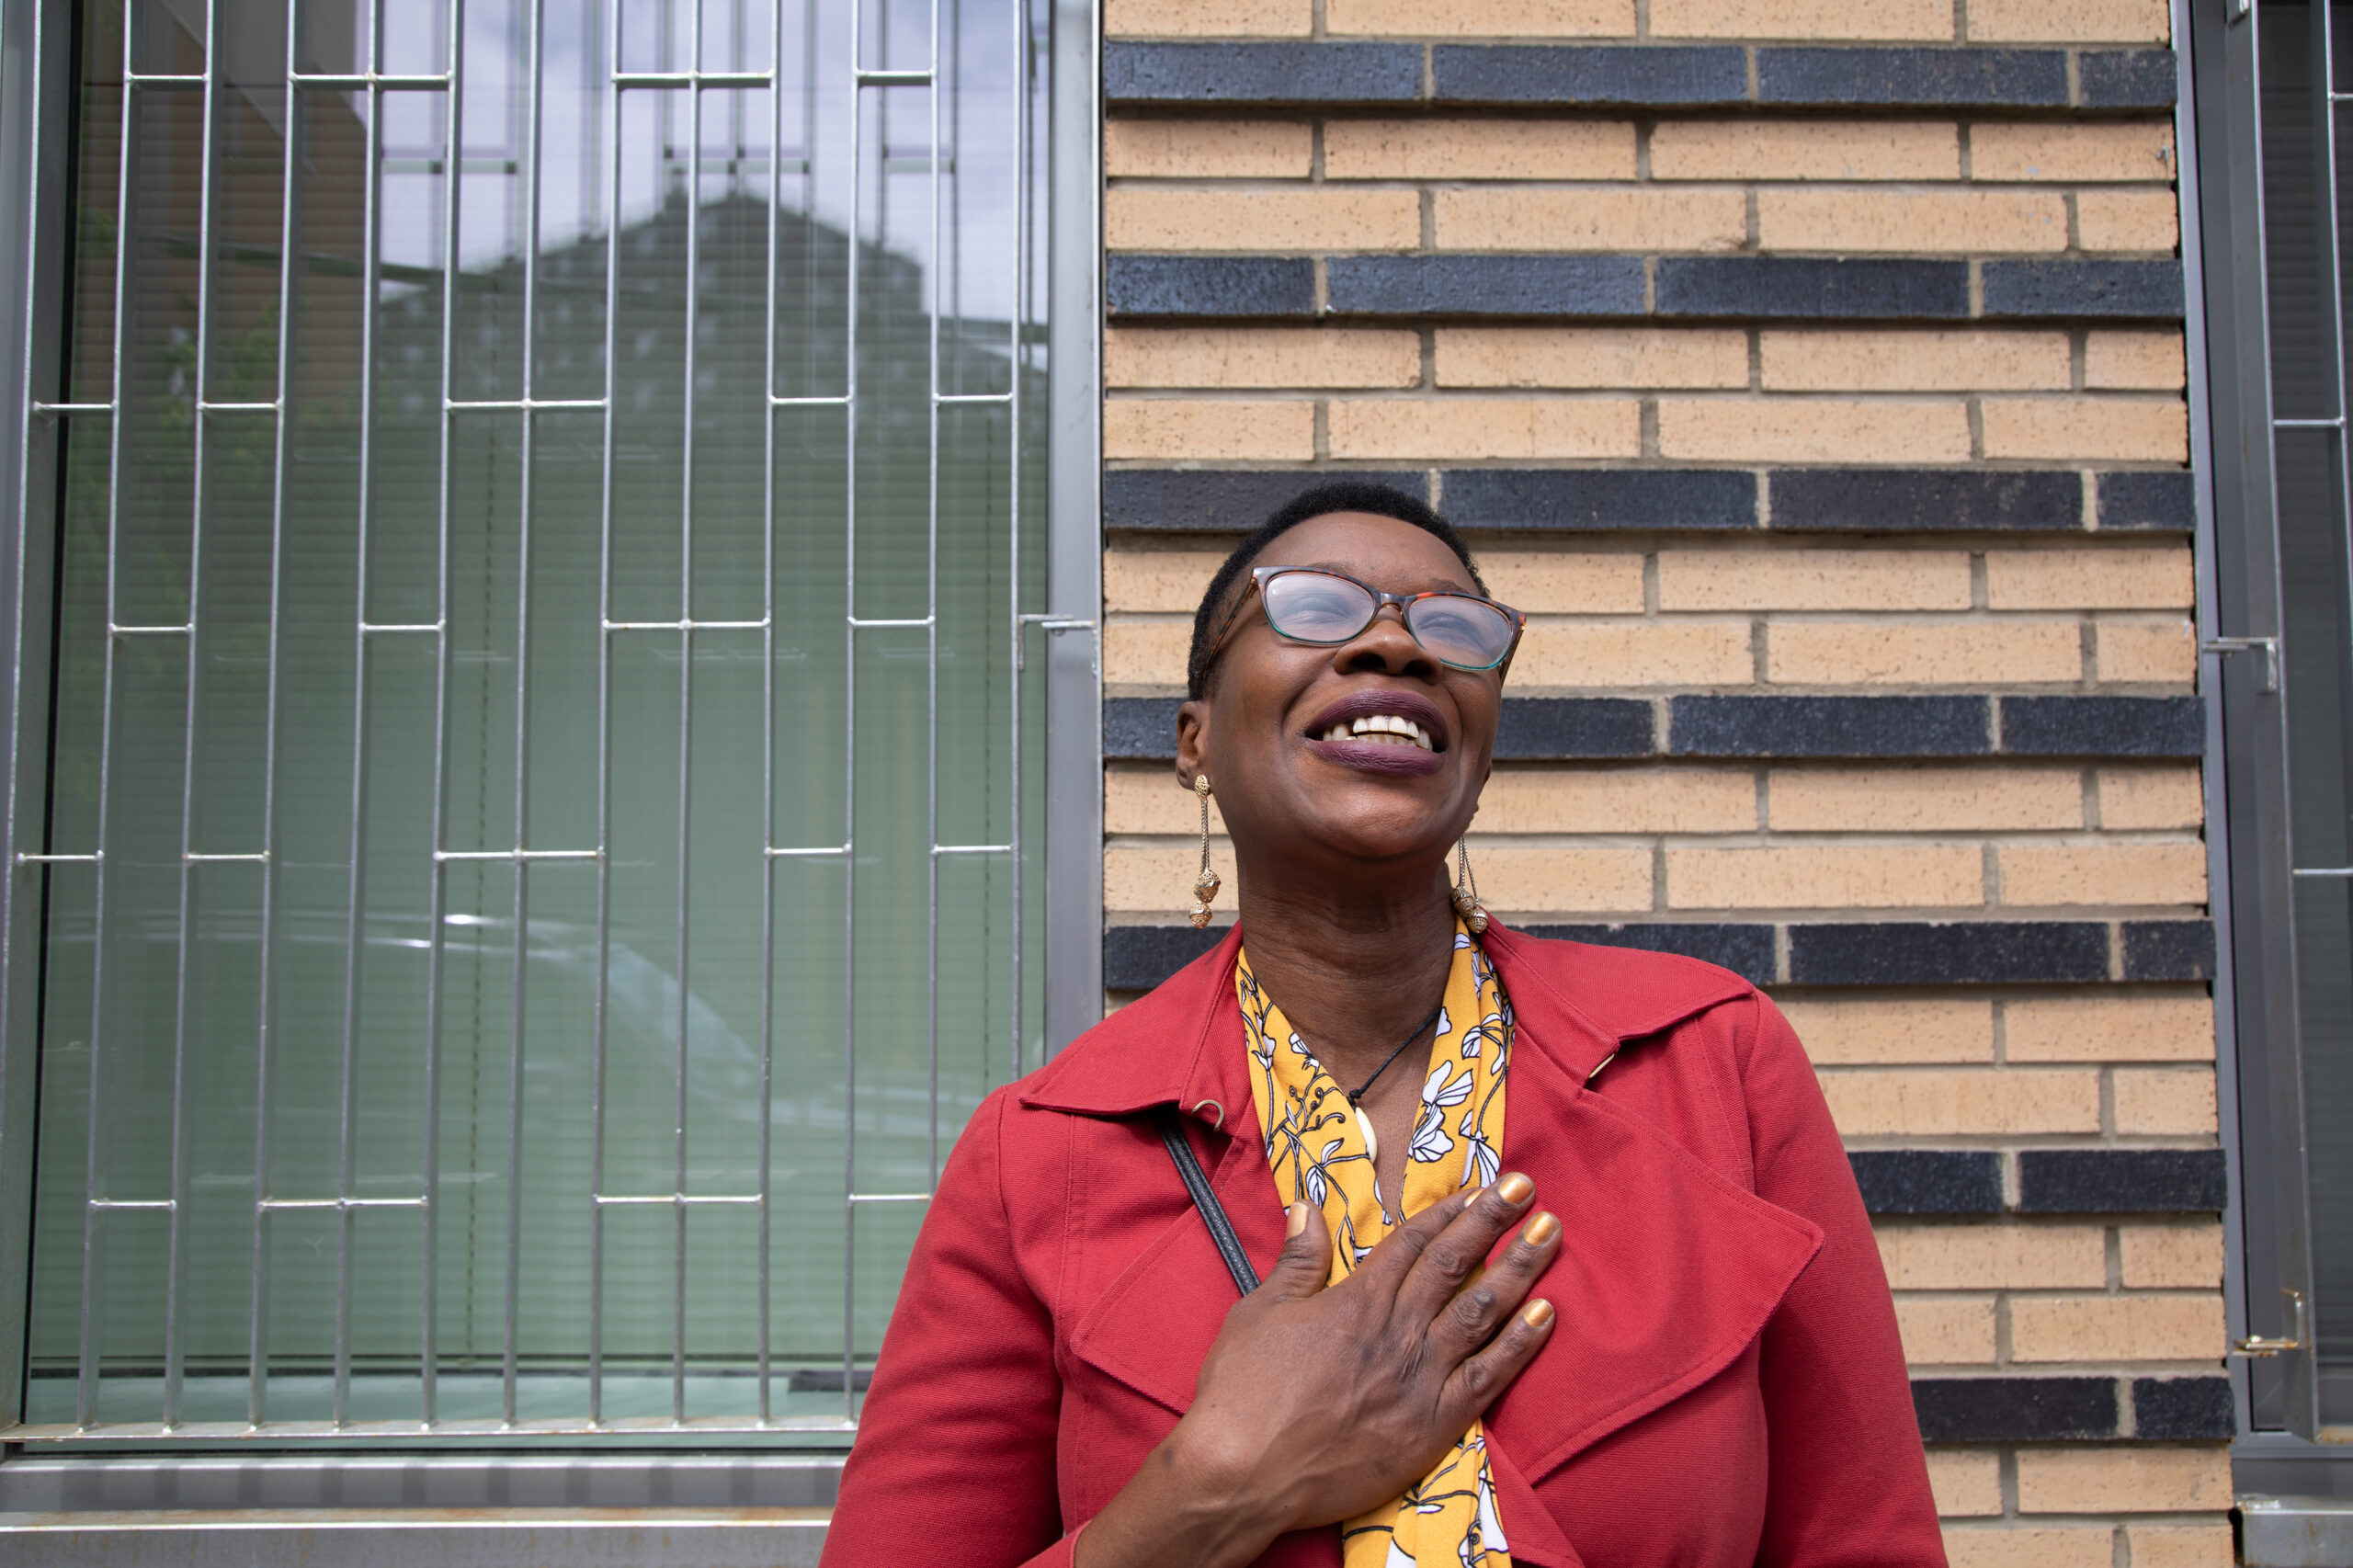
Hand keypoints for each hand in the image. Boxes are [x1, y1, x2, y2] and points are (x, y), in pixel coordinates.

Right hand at [1073, 1173, 1559, 1567]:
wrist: (1245, 1473)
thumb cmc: (1243, 1392)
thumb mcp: (1259, 1312)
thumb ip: (1297, 1262)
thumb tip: (1308, 1208)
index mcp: (1357, 1301)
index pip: (1414, 1243)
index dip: (1449, 1211)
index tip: (1480, 1187)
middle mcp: (1397, 1332)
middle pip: (1455, 1264)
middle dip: (1493, 1220)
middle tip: (1527, 1187)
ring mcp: (1420, 1378)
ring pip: (1481, 1311)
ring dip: (1519, 1269)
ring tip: (1548, 1233)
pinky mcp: (1433, 1425)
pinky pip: (1488, 1377)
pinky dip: (1520, 1344)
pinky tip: (1545, 1315)